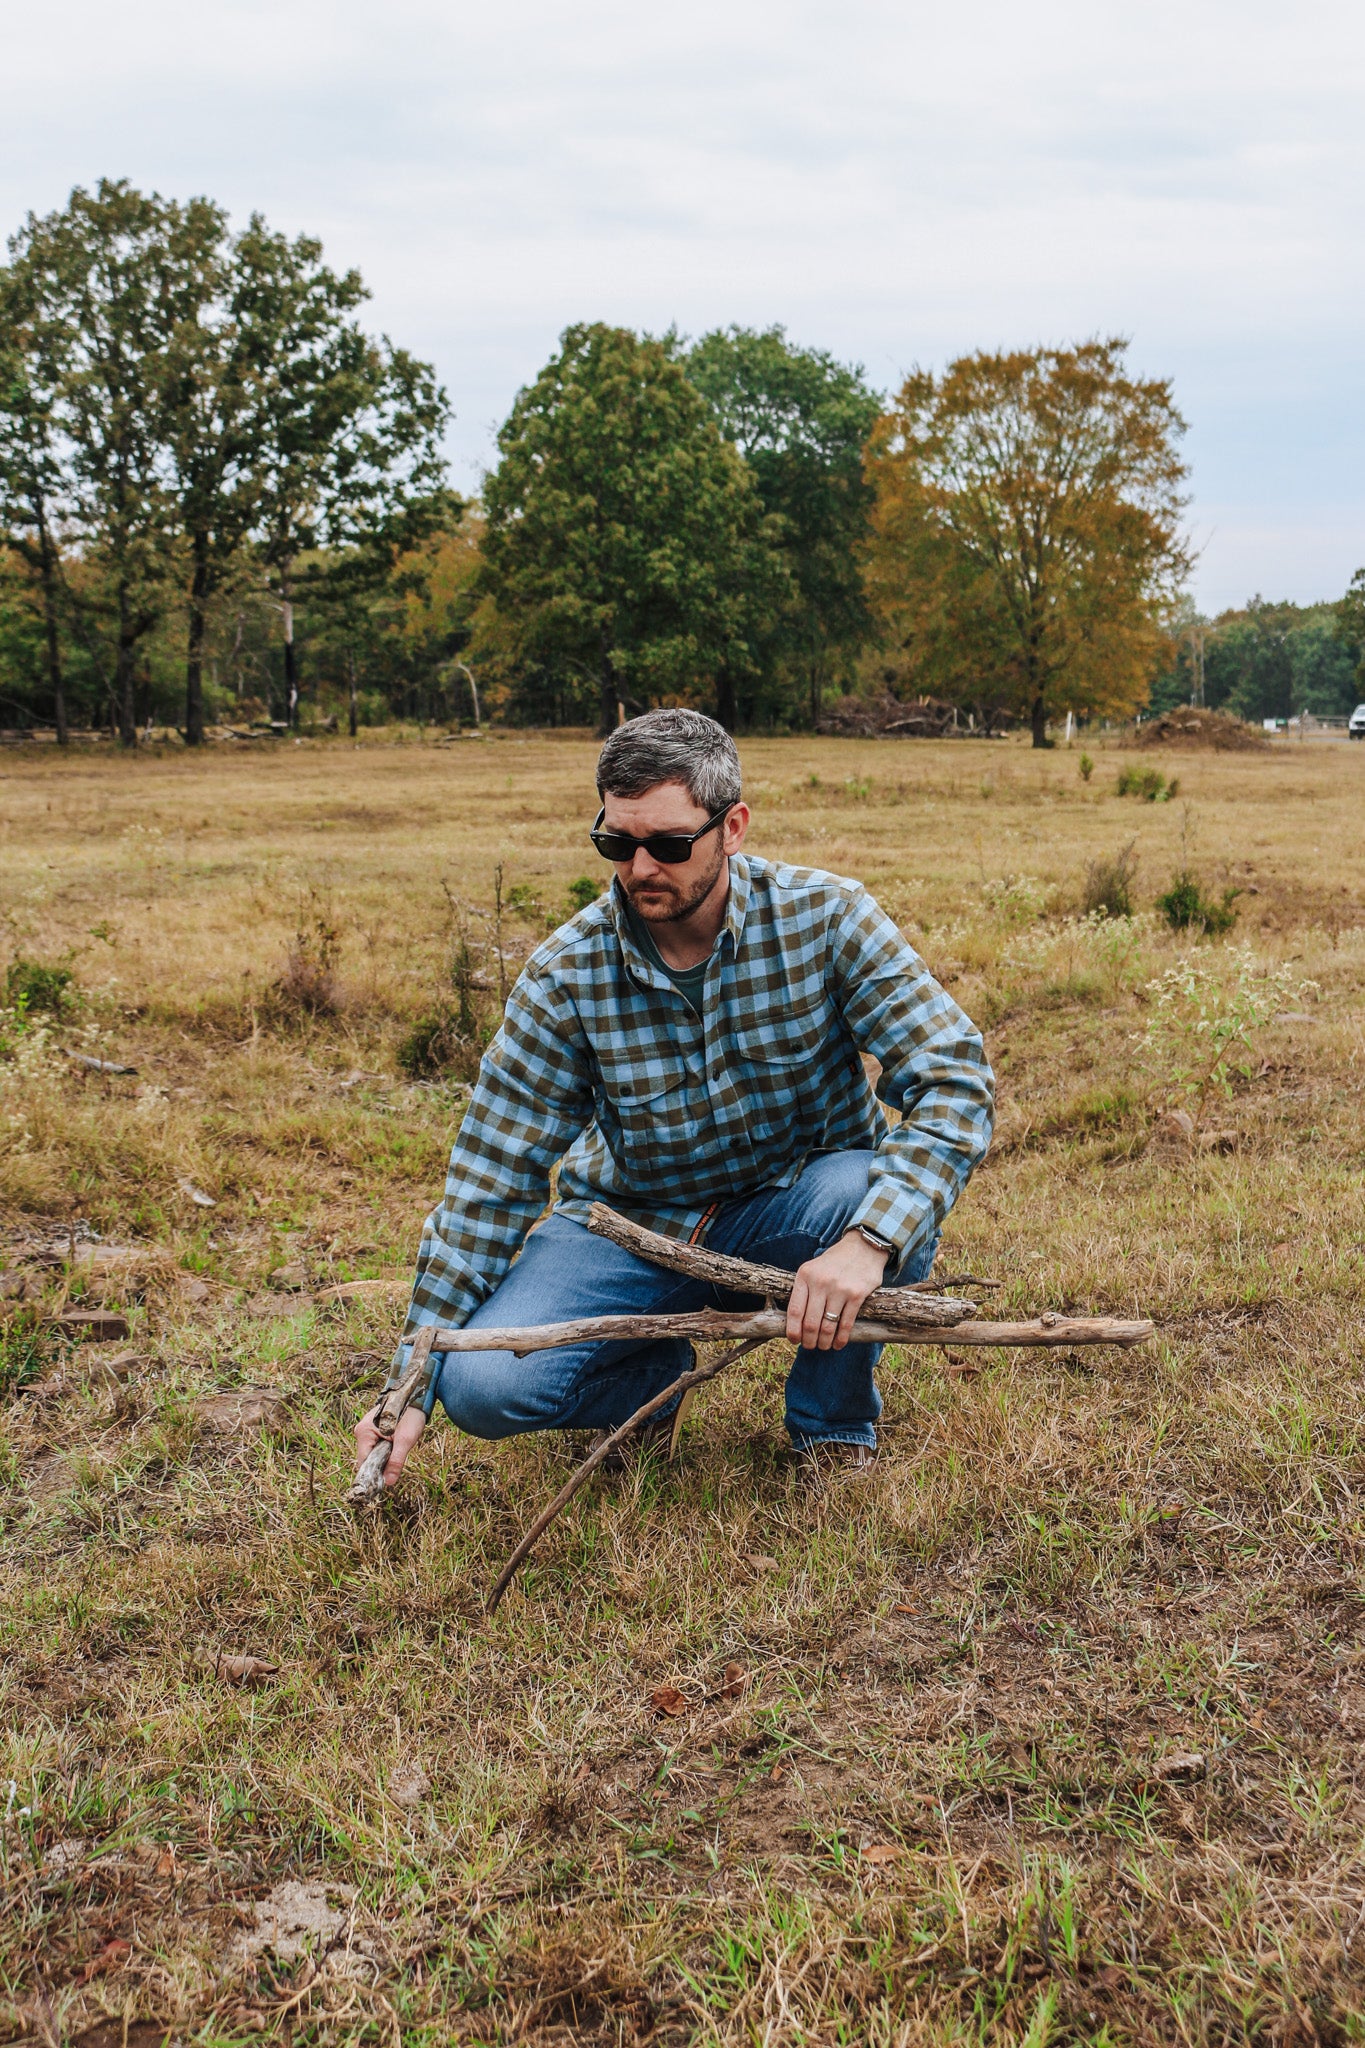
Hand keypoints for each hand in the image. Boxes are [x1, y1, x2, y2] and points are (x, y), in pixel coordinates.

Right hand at [354, 1403, 426, 1489]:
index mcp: (364, 1432)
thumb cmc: (411, 1415)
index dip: (373, 1474)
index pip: (363, 1462)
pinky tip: (395, 1447)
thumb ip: (396, 1461)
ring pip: (372, 1453)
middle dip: (380, 1466)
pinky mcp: (372, 1430)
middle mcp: (361, 1431)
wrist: (417, 1398)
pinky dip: (384, 1451)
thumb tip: (388, 1483)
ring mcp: (366, 1430)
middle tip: (395, 1469)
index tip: (383, 1483)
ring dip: (383, 1458)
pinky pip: (375, 1446)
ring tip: (397, 1453)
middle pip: (367, 1458)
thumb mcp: (405, 1440)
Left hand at [786, 1229, 888, 1350]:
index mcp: (805, 1275)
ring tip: (824, 1346)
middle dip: (809, 1340)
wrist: (863, 1247)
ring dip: (824, 1342)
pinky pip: (846, 1324)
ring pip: (827, 1327)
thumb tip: (795, 1323)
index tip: (794, 1340)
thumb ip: (804, 1291)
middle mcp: (821, 1282)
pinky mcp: (857, 1295)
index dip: (793, 1330)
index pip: (794, 1310)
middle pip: (810, 1323)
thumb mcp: (813, 1269)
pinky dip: (841, 1339)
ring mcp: (840, 1289)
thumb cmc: (834, 1262)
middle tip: (810, 1346)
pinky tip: (838, 1344)